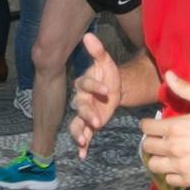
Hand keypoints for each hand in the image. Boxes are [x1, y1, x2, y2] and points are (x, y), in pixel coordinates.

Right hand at [69, 33, 120, 158]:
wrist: (112, 89)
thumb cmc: (108, 74)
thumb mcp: (106, 62)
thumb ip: (97, 51)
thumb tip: (88, 35)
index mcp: (84, 83)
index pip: (86, 85)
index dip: (95, 87)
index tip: (108, 90)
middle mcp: (80, 99)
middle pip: (80, 107)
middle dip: (88, 114)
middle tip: (98, 121)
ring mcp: (84, 114)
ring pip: (77, 124)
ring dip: (79, 133)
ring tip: (83, 141)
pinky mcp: (89, 125)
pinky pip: (83, 135)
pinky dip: (82, 146)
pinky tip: (83, 154)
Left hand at [138, 72, 189, 187]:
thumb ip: (185, 89)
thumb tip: (168, 74)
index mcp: (176, 128)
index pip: (146, 128)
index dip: (148, 124)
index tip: (154, 125)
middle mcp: (175, 148)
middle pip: (147, 147)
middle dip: (152, 140)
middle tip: (160, 138)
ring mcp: (181, 166)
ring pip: (154, 165)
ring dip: (158, 158)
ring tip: (167, 153)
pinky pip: (169, 179)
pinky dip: (171, 173)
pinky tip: (179, 165)